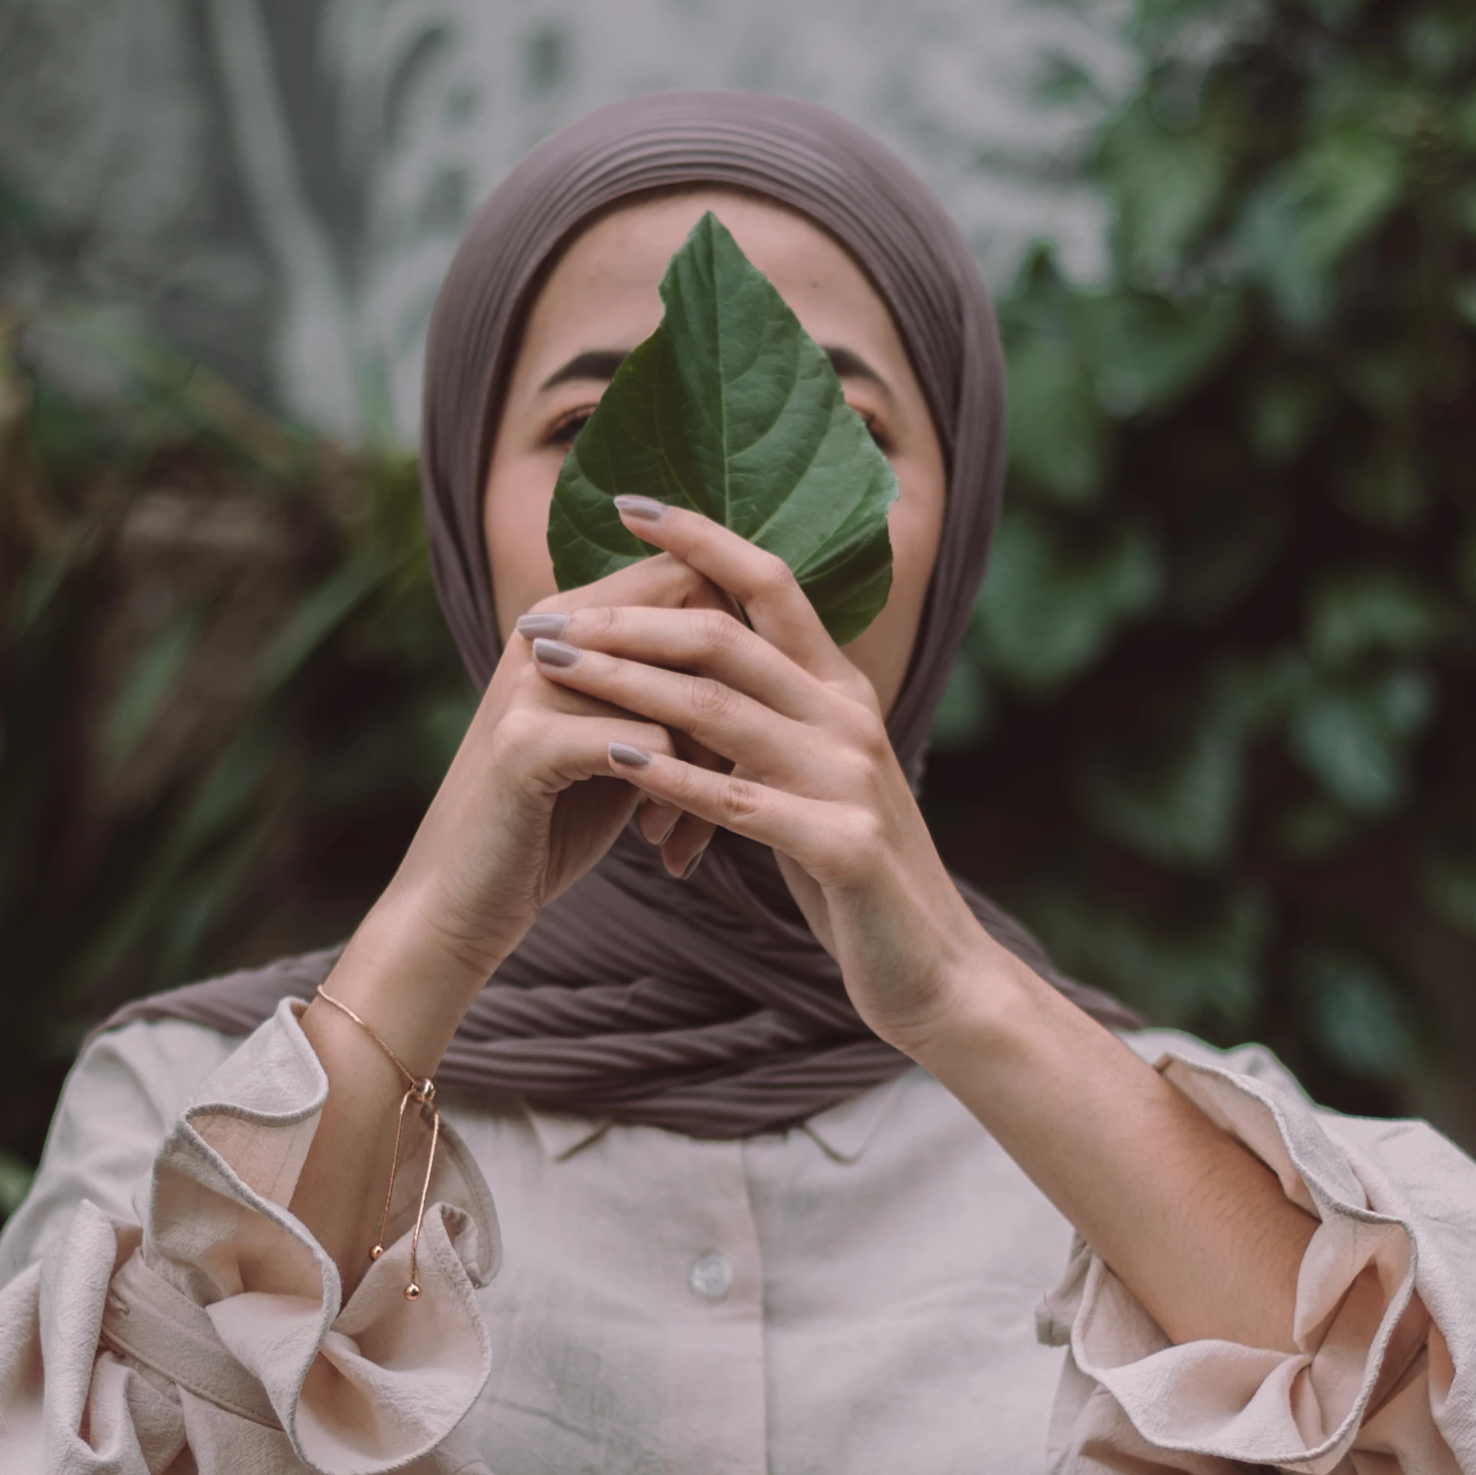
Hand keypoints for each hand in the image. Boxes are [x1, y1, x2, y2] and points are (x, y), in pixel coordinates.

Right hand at [352, 550, 725, 1054]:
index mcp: (566, 618)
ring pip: (681, 691)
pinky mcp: (525, 745)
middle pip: (692, 620)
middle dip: (735, 701)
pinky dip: (675, 799)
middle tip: (732, 779)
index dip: (740, 642)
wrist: (462, 899)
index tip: (747, 718)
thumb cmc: (552, 819)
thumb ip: (662, 689)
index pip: (687, 574)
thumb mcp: (614, 739)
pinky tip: (658, 841)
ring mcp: (531, 685)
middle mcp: (546, 633)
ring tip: (686, 825)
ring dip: (707, 764)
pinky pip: (648, 744)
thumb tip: (756, 654)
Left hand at [520, 504, 999, 1055]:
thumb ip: (767, 724)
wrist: (934, 973)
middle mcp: (850, 717)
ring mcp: (850, 779)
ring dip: (625, 682)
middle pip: (727, 635)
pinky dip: (673, 778)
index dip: (701, 534)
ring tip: (551, 669)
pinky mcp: (843, 846)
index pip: (772, 581)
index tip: (625, 502)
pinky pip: (740, 800)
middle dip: (625, 617)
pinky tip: (614, 760)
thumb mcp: (813, 783)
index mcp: (842, 691)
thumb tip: (690, 675)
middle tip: (541, 616)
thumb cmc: (856, 880)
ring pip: (720, 708)